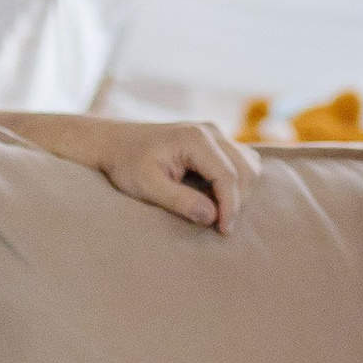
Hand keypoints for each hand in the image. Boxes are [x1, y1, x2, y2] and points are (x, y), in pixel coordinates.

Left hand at [95, 118, 260, 233]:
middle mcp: (211, 131)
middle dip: (236, 200)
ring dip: (239, 190)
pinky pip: (240, 160)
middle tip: (218, 225)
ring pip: (248, 164)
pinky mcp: (214, 140)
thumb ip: (179, 201)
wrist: (114, 142)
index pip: (229, 176)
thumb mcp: (146, 186)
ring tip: (216, 210)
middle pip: (245, 170)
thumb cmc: (126, 163)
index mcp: (195, 139)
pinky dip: (236, 180)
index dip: (230, 207)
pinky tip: (215, 194)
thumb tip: (212, 216)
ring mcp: (215, 133)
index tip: (223, 231)